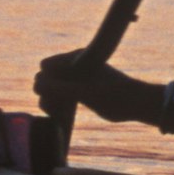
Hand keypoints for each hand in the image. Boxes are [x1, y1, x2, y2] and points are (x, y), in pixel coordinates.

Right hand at [33, 49, 152, 121]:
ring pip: (51, 89)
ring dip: (48, 101)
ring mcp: (75, 81)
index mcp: (76, 59)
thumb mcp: (85, 92)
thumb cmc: (114, 94)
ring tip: (56, 112)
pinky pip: (60, 98)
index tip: (51, 94)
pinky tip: (59, 115)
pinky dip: (56, 106)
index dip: (44, 79)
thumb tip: (37, 84)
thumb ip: (61, 88)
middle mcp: (74, 67)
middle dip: (45, 92)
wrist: (136, 103)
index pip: (46, 65)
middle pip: (46, 78)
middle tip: (54, 106)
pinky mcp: (79, 94)